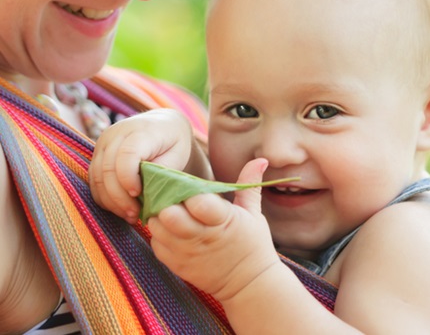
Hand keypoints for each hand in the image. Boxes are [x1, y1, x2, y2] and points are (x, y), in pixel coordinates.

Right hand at [89, 109, 193, 222]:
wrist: (162, 125)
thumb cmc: (174, 142)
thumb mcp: (178, 154)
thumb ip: (161, 171)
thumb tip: (146, 193)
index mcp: (141, 131)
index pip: (126, 155)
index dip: (128, 178)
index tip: (138, 194)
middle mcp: (117, 133)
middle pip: (108, 169)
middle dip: (119, 197)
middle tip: (134, 214)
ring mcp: (103, 143)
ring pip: (97, 177)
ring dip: (111, 201)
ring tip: (129, 215)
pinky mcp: (97, 154)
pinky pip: (94, 180)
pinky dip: (104, 197)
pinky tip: (120, 208)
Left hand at [148, 158, 279, 299]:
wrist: (248, 284)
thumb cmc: (252, 244)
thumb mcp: (254, 212)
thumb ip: (249, 183)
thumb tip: (260, 159)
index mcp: (223, 221)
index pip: (197, 202)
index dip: (190, 192)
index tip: (191, 188)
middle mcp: (202, 238)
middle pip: (170, 215)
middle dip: (168, 201)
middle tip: (174, 196)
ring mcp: (187, 254)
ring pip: (157, 228)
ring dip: (160, 216)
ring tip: (171, 211)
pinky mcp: (177, 266)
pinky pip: (156, 245)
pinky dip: (159, 234)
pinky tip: (171, 229)